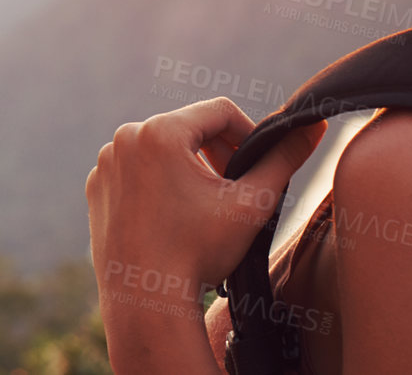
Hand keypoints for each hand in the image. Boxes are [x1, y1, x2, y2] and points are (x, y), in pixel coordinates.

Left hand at [85, 100, 323, 353]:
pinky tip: (173, 216)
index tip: (260, 164)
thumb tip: (315, 124)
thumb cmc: (198, 251)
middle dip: (217, 152)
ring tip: (206, 204)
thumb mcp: (251, 203)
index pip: (219, 112)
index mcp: (160, 131)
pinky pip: (135, 171)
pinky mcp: (96, 187)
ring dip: (187, 167)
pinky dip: (157, 183)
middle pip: (187, 129)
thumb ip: (284, 159)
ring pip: (160, 150)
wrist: (146, 300)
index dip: (249, 133)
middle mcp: (125, 138)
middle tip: (236, 186)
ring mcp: (107, 163)